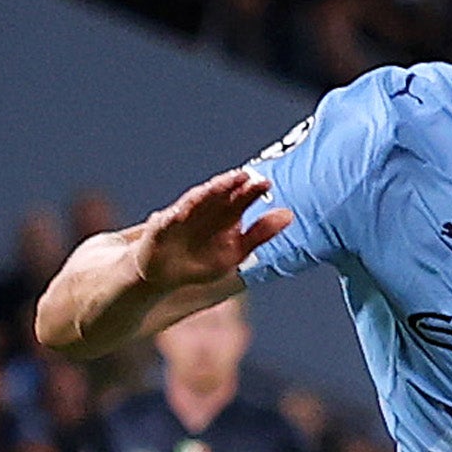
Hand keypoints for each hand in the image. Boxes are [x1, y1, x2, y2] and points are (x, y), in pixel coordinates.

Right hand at [134, 170, 292, 291]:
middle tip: (247, 176)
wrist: (165, 276)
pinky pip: (172, 218)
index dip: (252, 191)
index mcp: (225, 214)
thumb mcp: (236, 251)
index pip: (240, 198)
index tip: (266, 183)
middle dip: (232, 184)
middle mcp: (206, 209)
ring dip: (211, 190)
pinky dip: (180, 212)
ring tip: (224, 182)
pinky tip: (188, 206)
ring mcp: (184, 215)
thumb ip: (260, 234)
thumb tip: (289, 215)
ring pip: (198, 199)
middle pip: (221, 194)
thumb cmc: (201, 260)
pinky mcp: (163, 226)